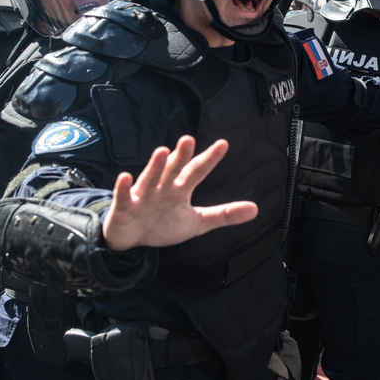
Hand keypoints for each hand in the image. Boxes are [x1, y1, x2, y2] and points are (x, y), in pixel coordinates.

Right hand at [103, 136, 257, 250]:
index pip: (197, 171)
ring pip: (150, 179)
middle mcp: (163, 187)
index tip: (223, 144)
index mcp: (180, 189)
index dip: (209, 159)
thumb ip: (224, 214)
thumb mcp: (198, 222)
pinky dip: (123, 188)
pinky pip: (124, 196)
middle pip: (173, 169)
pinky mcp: (124, 207)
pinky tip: (125, 177)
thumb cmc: (164, 225)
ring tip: (163, 152)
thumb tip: (255, 209)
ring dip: (155, 166)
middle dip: (181, 156)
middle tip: (189, 140)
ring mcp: (143, 195)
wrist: (132, 239)